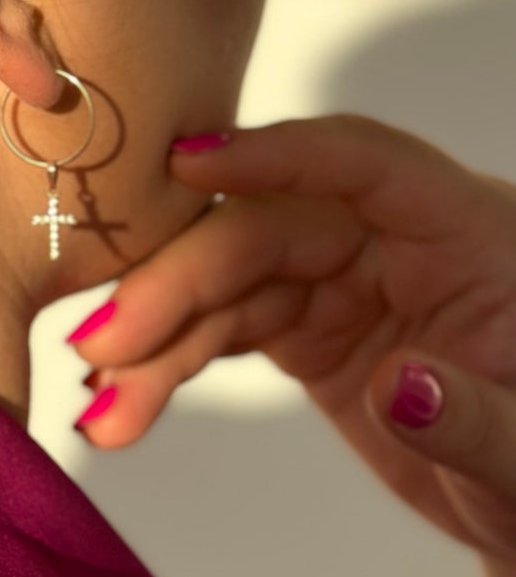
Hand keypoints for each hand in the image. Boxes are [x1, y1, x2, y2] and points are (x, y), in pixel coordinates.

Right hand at [66, 113, 515, 569]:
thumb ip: (474, 421)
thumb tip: (400, 385)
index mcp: (466, 231)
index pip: (365, 163)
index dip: (277, 155)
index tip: (190, 161)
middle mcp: (394, 238)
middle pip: (266, 229)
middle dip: (177, 285)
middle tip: (103, 345)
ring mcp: (342, 278)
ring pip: (226, 283)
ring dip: (155, 342)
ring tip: (103, 412)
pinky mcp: (305, 324)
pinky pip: (221, 326)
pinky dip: (167, 365)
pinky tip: (120, 405)